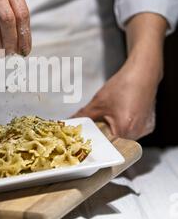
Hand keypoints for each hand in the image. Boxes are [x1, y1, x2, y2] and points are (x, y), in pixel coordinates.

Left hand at [73, 13, 166, 139]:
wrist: (143, 72)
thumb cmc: (123, 85)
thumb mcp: (98, 102)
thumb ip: (83, 115)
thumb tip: (70, 122)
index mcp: (124, 130)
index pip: (105, 145)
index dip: (96, 142)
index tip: (88, 138)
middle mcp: (137, 133)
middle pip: (115, 143)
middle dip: (105, 135)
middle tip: (98, 124)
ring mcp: (144, 130)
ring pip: (124, 137)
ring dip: (115, 130)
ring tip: (111, 116)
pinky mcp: (148, 125)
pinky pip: (133, 131)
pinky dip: (125, 125)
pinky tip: (122, 113)